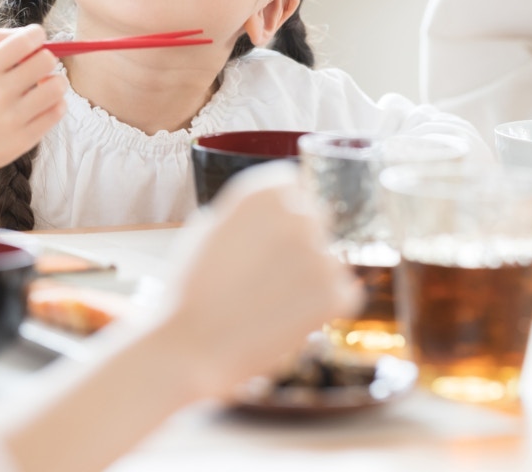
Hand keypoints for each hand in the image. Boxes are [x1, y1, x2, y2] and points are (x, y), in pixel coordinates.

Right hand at [0, 25, 68, 190]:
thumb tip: (33, 34)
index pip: (24, 41)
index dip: (36, 35)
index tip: (35, 39)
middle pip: (46, 61)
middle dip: (45, 57)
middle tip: (37, 63)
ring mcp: (12, 119)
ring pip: (57, 86)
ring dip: (54, 81)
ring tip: (42, 84)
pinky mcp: (24, 139)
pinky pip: (57, 111)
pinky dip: (55, 103)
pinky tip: (41, 103)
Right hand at [154, 162, 362, 398]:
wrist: (191, 345)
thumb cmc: (191, 289)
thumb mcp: (210, 227)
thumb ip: (250, 212)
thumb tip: (275, 212)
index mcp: (265, 190)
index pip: (295, 185)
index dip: (282, 214)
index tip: (267, 238)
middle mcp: (299, 214)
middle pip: (315, 220)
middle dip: (297, 244)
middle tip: (266, 276)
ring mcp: (322, 254)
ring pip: (327, 260)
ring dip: (308, 278)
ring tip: (267, 303)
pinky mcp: (336, 294)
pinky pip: (341, 293)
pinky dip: (321, 308)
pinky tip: (284, 318)